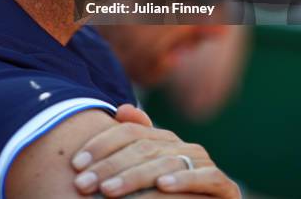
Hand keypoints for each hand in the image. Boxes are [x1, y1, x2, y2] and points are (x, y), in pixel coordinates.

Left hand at [72, 105, 239, 197]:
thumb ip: (135, 141)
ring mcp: (205, 165)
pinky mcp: (224, 186)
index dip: (101, 145)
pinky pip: (205, 177)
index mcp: (164, 140)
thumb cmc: (170, 198)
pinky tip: (162, 186)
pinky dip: (183, 180)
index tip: (75, 164)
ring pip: (167, 163)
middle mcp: (184, 147)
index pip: (129, 133)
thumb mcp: (147, 173)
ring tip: (108, 190)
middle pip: (143, 148)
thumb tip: (122, 110)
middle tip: (83, 183)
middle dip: (109, 166)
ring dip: (135, 177)